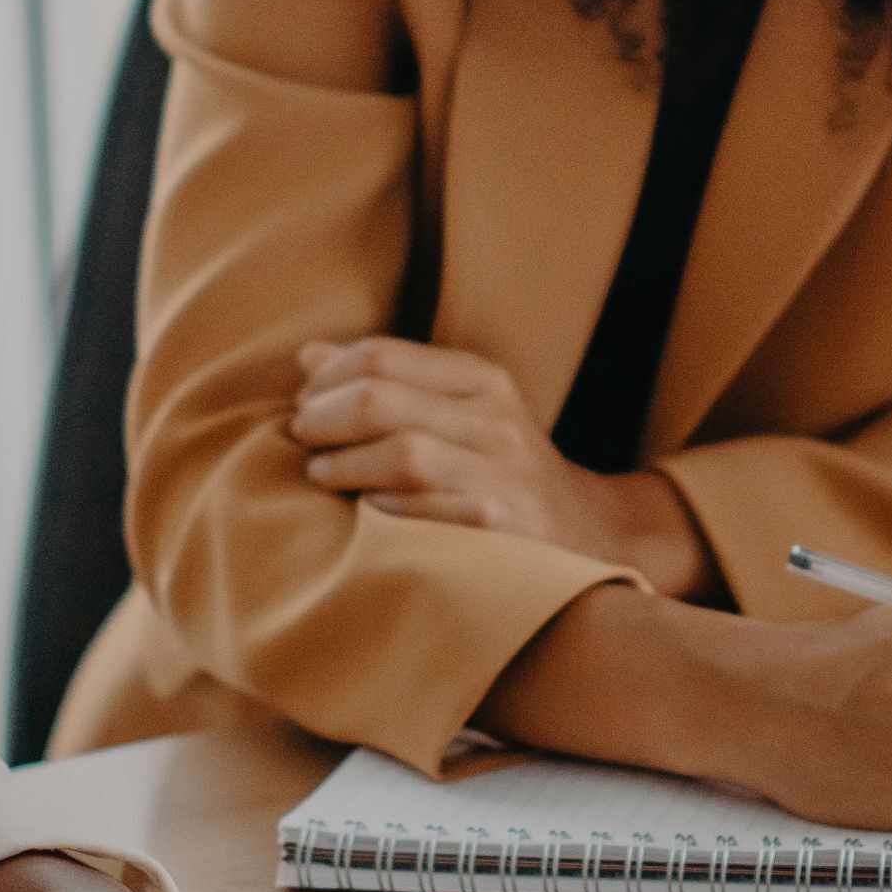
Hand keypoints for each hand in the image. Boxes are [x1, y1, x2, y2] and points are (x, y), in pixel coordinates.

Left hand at [290, 337, 712, 596]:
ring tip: (320, 475)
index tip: (304, 403)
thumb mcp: (459, 412)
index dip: (327, 379)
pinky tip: (365, 515)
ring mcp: (504, 473)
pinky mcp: (503, 527)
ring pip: (402, 453)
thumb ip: (389, 383)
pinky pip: (427, 513)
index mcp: (482, 380)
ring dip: (344, 466)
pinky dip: (384, 511)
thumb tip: (308, 358)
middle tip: (301, 438)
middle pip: (381, 399)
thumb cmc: (500, 470)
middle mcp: (497, 418)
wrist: (590, 535)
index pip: (382, 356)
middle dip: (324, 418)